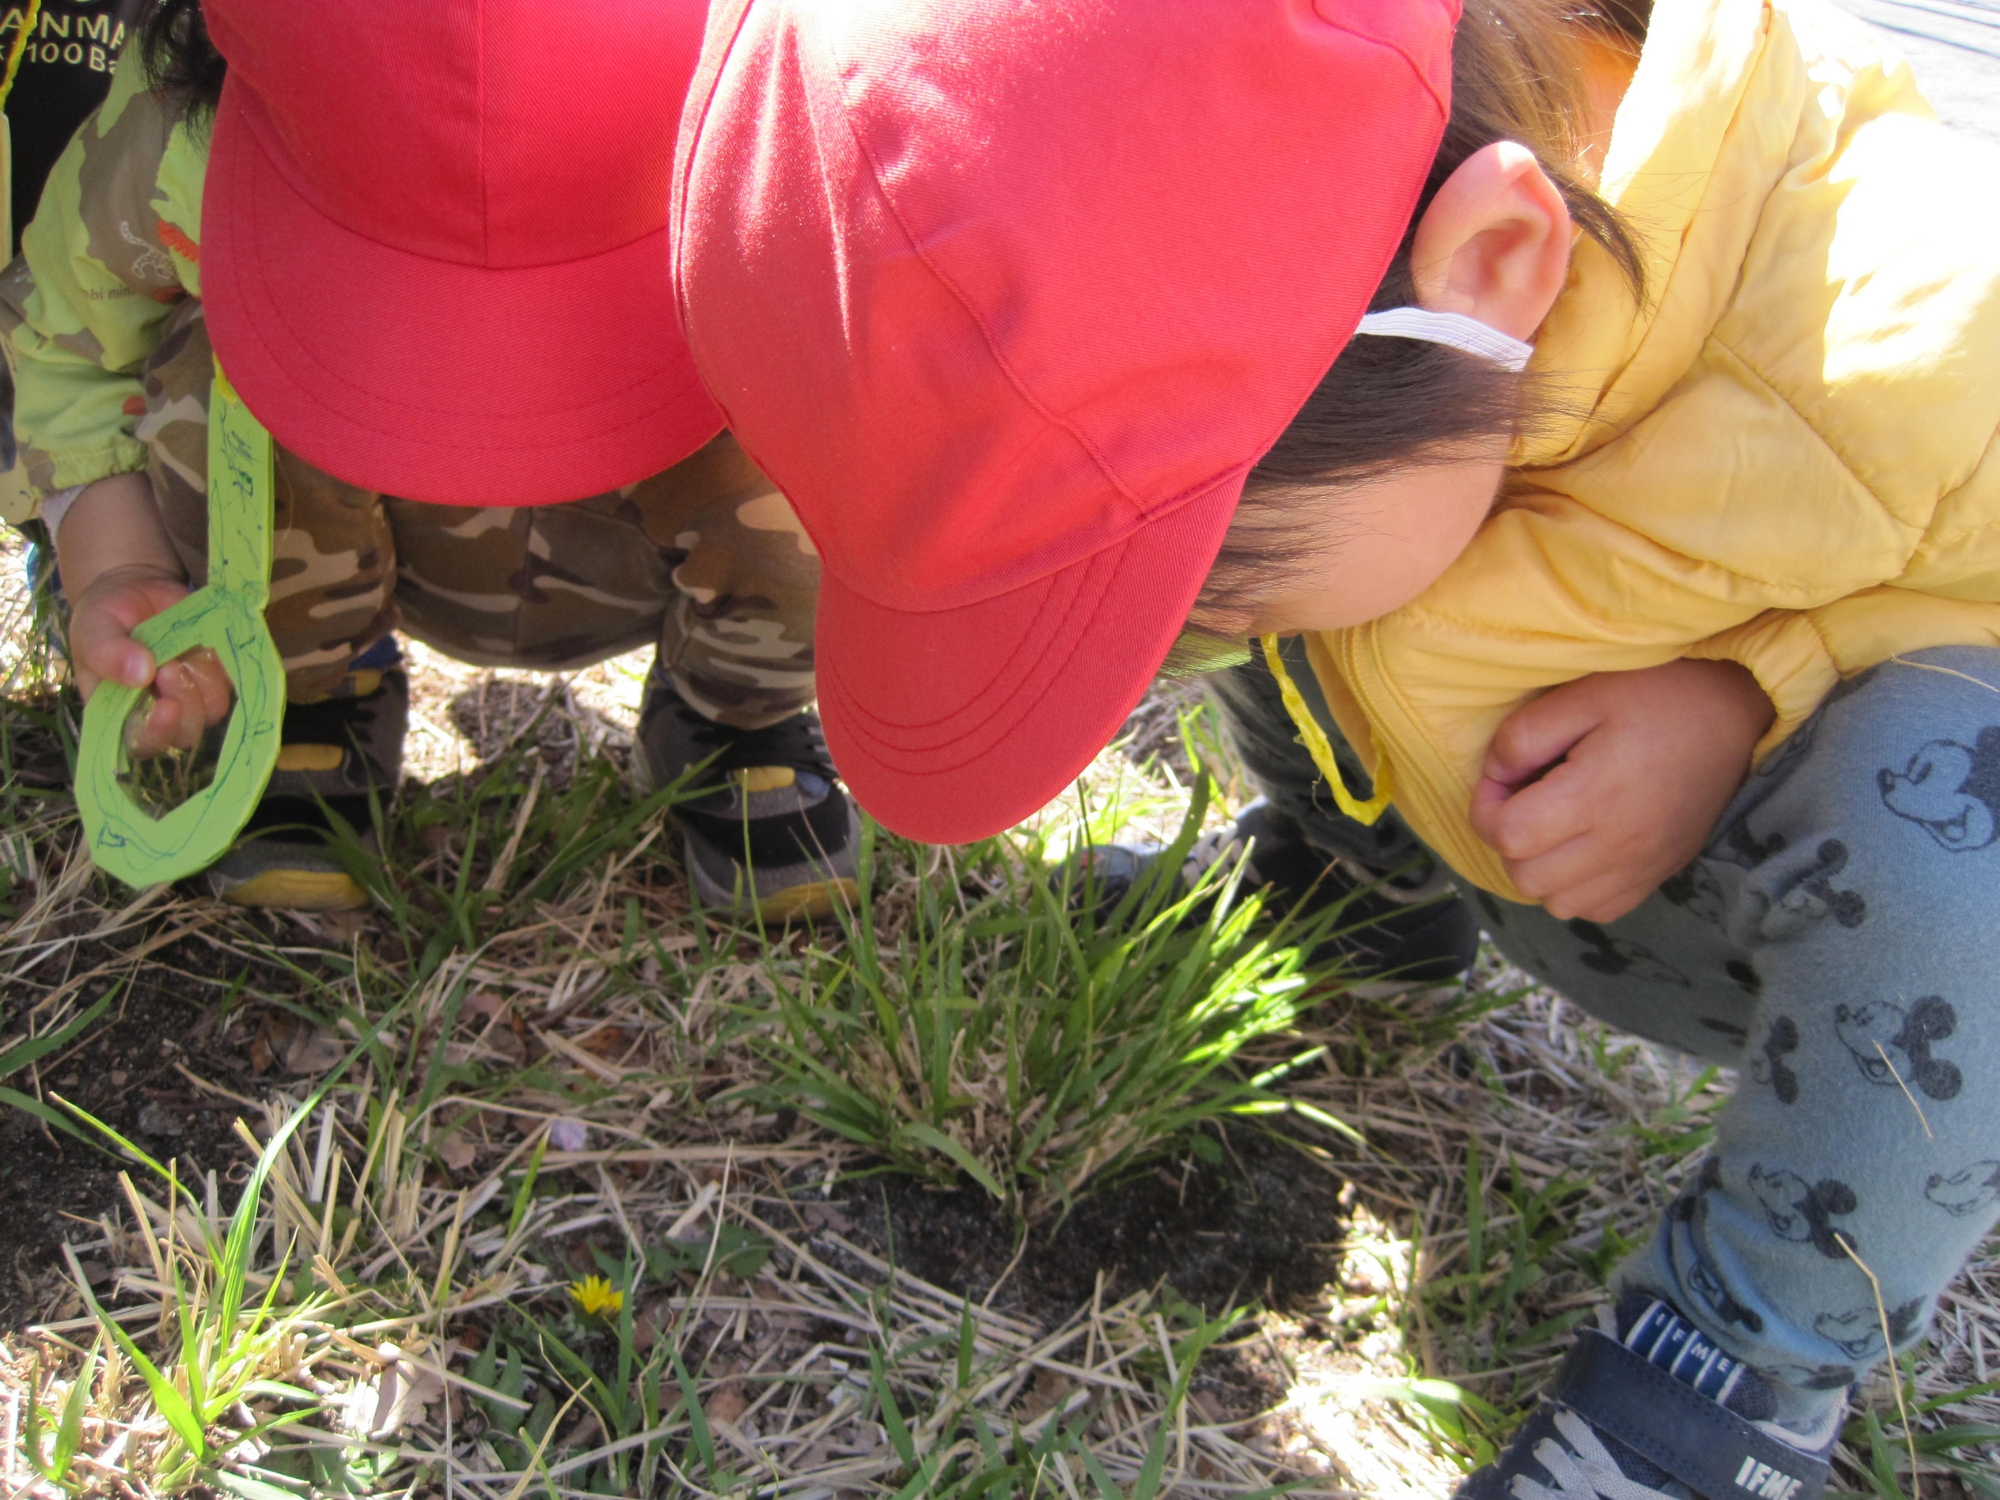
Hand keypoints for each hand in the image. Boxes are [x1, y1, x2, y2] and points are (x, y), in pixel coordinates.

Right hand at [68, 562, 234, 756]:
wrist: (135, 590)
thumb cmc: (105, 617)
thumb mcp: (95, 630)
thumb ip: (109, 653)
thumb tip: (141, 675)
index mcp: (119, 714)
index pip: (141, 744)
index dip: (158, 733)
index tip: (166, 706)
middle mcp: (158, 713)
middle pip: (186, 732)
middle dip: (183, 699)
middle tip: (169, 665)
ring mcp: (192, 697)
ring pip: (213, 708)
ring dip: (201, 678)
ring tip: (178, 649)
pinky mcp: (215, 678)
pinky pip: (231, 682)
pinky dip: (218, 663)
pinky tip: (198, 642)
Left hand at [1468, 659, 1774, 921]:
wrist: (1734, 711)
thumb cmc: (1656, 694)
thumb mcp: (1582, 695)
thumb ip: (1524, 736)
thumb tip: (1495, 774)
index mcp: (1593, 796)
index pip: (1508, 835)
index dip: (1485, 807)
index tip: (1501, 779)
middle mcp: (1617, 844)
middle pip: (1526, 876)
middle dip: (1509, 839)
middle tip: (1524, 799)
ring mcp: (1641, 866)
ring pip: (1558, 903)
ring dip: (1540, 869)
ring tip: (1552, 826)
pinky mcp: (1659, 874)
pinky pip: (1598, 910)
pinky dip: (1576, 888)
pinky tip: (1582, 848)